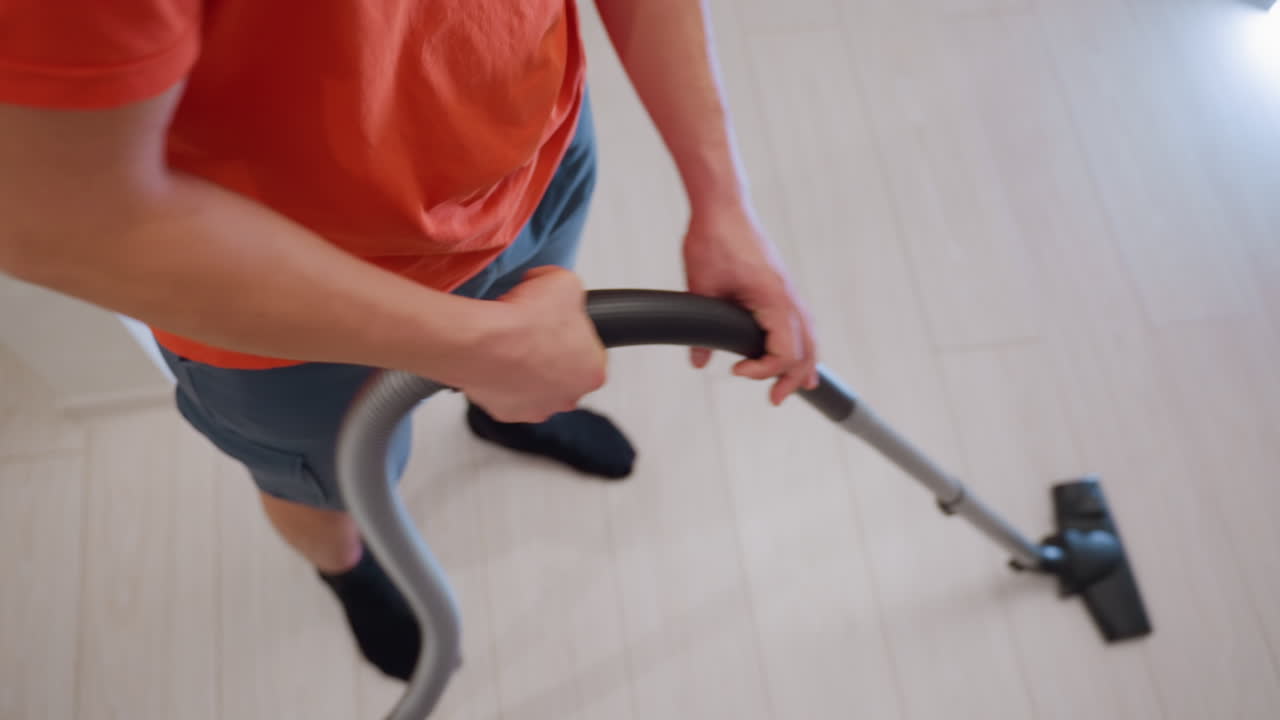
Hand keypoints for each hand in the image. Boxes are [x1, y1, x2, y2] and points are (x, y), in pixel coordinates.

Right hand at [458, 266, 606, 422]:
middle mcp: (568, 397)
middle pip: (564, 371)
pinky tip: (497, 359)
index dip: (573, 332)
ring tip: (511, 344)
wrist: (482, 342)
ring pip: (537, 386)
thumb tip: (557, 286)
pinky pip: (509, 394)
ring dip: (528, 368)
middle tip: (533, 331)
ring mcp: (538, 408)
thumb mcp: (564, 283)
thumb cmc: (523, 322)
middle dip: (551, 353)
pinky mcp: (507, 412)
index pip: (592, 351)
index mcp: (593, 371)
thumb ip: (570, 288)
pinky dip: (503, 379)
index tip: (558, 322)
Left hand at [684, 205, 818, 404]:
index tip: (736, 371)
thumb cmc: (713, 238)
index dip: (764, 369)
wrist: (722, 205)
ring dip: (804, 361)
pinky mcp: (780, 284)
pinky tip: (795, 352)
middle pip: (806, 347)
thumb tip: (700, 361)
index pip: (784, 350)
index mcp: (774, 297)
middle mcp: (788, 294)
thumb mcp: (701, 287)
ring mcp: (788, 289)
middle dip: (793, 377)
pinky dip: (802, 341)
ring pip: (809, 334)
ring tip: (799, 386)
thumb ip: (701, 330)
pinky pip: (800, 320)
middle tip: (775, 399)